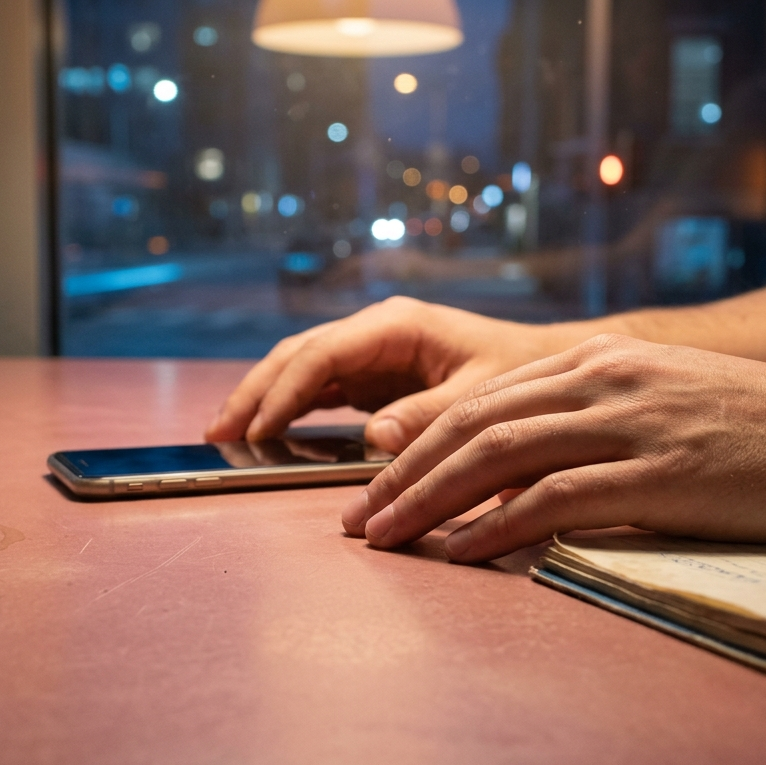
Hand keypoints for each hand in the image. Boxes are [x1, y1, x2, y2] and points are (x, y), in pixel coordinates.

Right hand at [205, 297, 577, 453]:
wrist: (548, 364)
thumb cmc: (523, 373)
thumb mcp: (484, 397)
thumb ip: (431, 414)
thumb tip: (375, 436)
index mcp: (396, 326)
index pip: (322, 356)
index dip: (284, 393)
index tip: (257, 431)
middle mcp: (376, 333)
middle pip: (297, 356)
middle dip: (255, 392)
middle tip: (216, 432)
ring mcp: (371, 353)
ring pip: (300, 370)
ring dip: (262, 399)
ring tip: (225, 434)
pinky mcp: (374, 376)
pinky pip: (320, 390)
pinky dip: (288, 409)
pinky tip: (265, 434)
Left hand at [340, 335, 765, 561]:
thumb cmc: (763, 427)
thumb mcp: (665, 400)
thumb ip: (595, 418)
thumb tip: (526, 470)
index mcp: (597, 358)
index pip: (480, 402)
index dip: (415, 446)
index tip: (372, 488)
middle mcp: (603, 378)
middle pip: (472, 424)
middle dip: (400, 474)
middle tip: (355, 521)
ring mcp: (632, 422)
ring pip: (498, 456)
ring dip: (428, 500)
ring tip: (384, 539)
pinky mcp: (662, 473)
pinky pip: (557, 498)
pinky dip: (496, 525)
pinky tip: (459, 552)